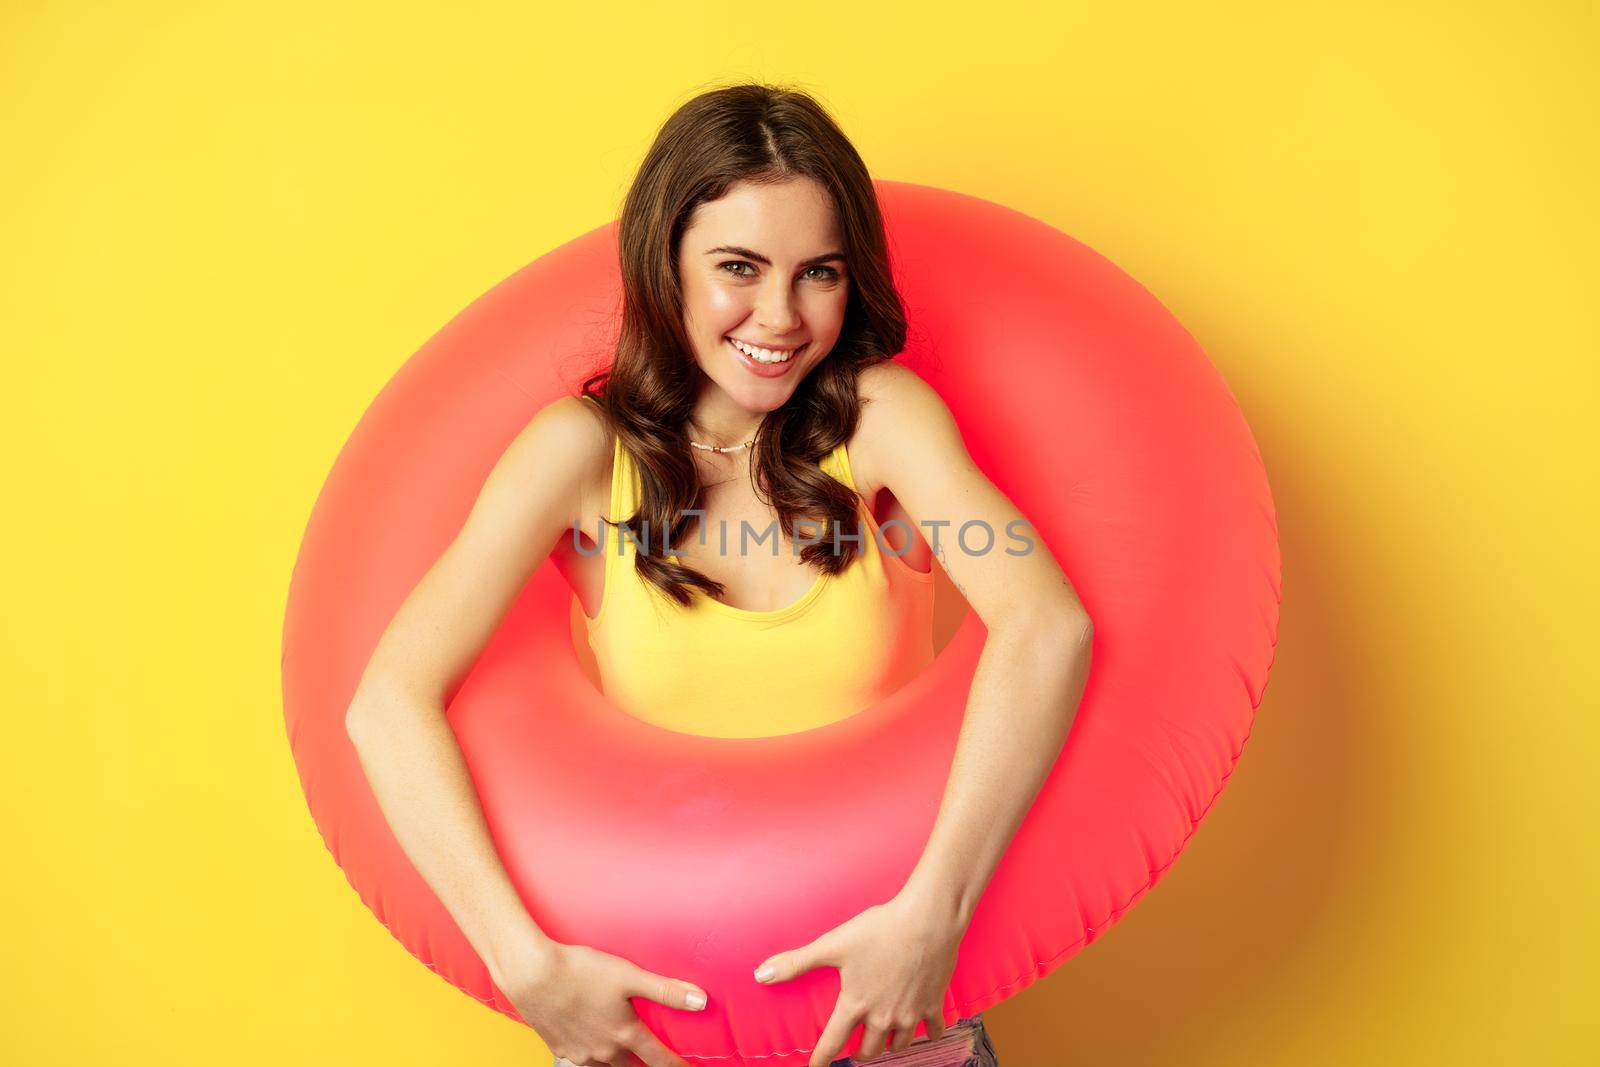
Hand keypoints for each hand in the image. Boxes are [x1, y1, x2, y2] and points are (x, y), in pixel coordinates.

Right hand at [496, 939, 706, 1066]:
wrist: (530, 974)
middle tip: (653, 1061)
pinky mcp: (558, 1047)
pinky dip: (591, 1054)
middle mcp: (603, 1051)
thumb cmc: (580, 970)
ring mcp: (579, 1052)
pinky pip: (581, 1058)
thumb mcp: (629, 976)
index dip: (676, 1066)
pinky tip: (590, 1040)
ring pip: (605, 1065)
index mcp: (624, 1034)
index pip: (659, 1059)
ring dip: (617, 1061)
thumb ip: (666, 991)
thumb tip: (701, 1002)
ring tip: (623, 1052)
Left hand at [753, 887, 968, 1066]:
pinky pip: (932, 1032)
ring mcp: (910, 1014)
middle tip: (854, 1049)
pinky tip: (923, 1029)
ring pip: (898, 1045)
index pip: (832, 1043)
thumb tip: (761, 975)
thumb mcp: (832, 945)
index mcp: (855, 1004)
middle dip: (859, 1053)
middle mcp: (882, 1017)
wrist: (927, 920)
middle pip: (868, 1051)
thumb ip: (796, 963)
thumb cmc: (879, 930)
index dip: (821, 1060)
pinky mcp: (933, 1004)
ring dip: (889, 1044)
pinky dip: (926, 1033)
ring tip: (883, 1038)